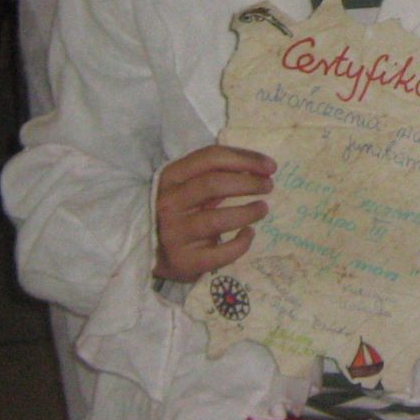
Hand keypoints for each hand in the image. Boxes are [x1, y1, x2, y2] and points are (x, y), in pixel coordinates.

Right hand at [153, 145, 275, 281]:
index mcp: (170, 177)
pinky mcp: (183, 261)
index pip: (211, 158)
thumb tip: (260, 169)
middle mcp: (168, 203)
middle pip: (214, 184)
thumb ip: (216, 174)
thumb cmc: (179, 209)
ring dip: (248, 212)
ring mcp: (173, 233)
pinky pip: (219, 253)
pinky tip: (249, 234)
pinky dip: (240, 244)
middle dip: (249, 183)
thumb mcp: (188, 185)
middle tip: (269, 186)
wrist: (149, 249)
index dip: (245, 159)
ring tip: (262, 208)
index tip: (270, 166)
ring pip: (217, 219)